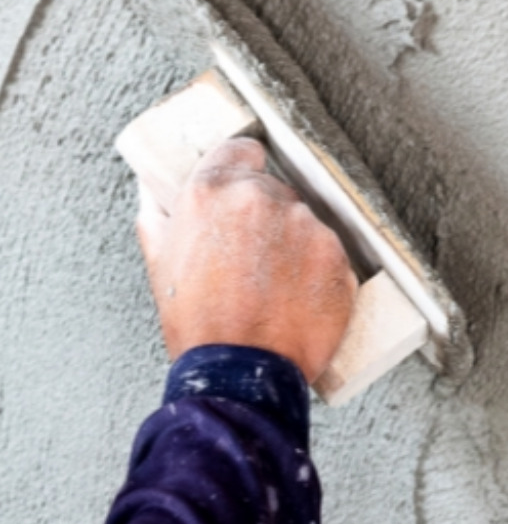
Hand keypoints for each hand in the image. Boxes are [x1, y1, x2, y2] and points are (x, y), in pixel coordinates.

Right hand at [135, 138, 356, 383]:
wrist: (242, 374)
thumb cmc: (198, 325)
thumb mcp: (161, 265)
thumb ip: (158, 218)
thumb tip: (153, 191)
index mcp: (213, 191)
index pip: (243, 149)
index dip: (243, 169)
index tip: (244, 189)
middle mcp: (263, 198)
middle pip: (275, 189)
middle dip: (267, 217)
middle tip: (254, 258)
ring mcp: (306, 224)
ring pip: (304, 221)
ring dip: (295, 243)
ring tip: (275, 286)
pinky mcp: (338, 253)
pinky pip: (331, 250)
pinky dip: (319, 268)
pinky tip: (298, 296)